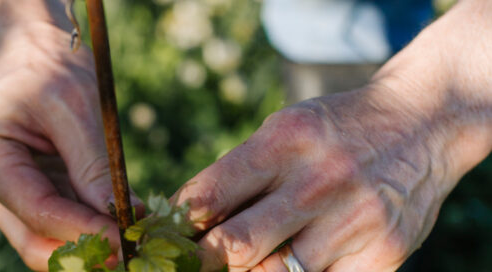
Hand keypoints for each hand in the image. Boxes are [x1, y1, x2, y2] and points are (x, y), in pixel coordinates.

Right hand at [0, 2, 138, 268]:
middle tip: (131, 253)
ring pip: (46, 237)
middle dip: (83, 249)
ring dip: (88, 242)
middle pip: (34, 237)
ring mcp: (4, 191)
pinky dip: (88, 225)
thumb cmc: (47, 65)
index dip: (81, 231)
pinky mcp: (28, 189)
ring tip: (132, 239)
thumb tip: (118, 217)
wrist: (31, 46)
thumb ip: (92, 164)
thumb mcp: (74, 106)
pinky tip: (120, 223)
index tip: (125, 240)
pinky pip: (57, 219)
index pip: (35, 210)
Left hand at [172, 1, 491, 270]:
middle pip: (234, 245)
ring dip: (252, 270)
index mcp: (284, 141)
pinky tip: (292, 262)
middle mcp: (318, 181)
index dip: (177, 225)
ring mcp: (353, 222)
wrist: (421, 123)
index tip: (168, 235)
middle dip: (205, 258)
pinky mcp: (382, 256)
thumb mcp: (283, 130)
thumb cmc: (335, 130)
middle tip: (199, 257)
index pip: (208, 196)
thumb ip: (239, 173)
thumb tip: (187, 219)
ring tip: (250, 258)